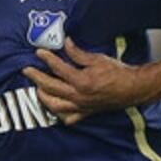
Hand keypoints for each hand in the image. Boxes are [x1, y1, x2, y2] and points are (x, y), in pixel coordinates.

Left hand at [21, 38, 151, 124]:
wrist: (133, 88)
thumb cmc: (118, 73)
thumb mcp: (97, 59)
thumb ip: (78, 53)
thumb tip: (66, 43)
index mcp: (81, 81)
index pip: (58, 68)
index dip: (47, 58)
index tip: (39, 52)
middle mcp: (78, 96)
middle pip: (50, 87)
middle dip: (36, 78)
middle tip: (27, 70)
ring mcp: (81, 106)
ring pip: (55, 106)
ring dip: (43, 97)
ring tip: (37, 89)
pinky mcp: (86, 112)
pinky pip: (69, 118)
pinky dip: (60, 114)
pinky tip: (55, 109)